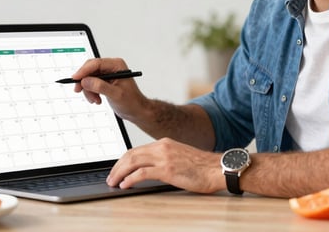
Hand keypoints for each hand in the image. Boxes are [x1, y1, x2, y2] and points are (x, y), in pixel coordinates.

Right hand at [71, 58, 149, 122]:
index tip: (75, 79)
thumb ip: (101, 87)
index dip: (84, 71)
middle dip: (85, 82)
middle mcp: (111, 68)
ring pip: (88, 78)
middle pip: (90, 69)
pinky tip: (97, 99)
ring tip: (95, 100)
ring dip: (88, 90)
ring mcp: (107, 75)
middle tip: (79, 90)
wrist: (136, 111)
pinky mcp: (104, 82)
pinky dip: (91, 93)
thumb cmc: (132, 102)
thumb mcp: (116, 94)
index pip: (96, 63)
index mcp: (117, 65)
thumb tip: (86, 81)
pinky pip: (91, 84)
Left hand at [107, 138, 223, 193]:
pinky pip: (142, 173)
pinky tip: (125, 185)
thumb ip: (165, 159)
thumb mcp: (180, 157)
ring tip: (114, 182)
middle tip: (110, 178)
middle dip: (117, 167)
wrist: (218, 169)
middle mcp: (162, 147)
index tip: (117, 170)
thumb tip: (150, 170)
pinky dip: (130, 179)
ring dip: (120, 173)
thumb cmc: (202, 167)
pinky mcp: (167, 169)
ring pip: (133, 162)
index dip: (123, 161)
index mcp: (164, 143)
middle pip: (131, 155)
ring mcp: (164, 157)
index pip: (137, 150)